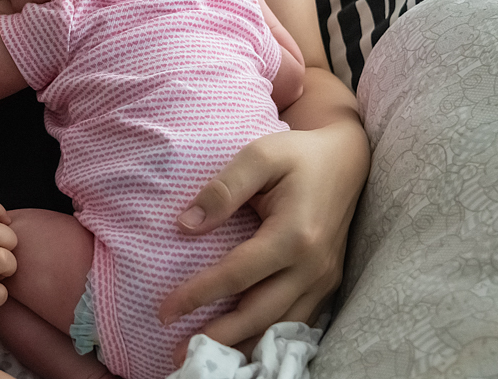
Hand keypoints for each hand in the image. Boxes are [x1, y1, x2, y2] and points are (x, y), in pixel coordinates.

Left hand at [159, 123, 367, 362]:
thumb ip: (222, 189)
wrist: (349, 159)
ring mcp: (325, 279)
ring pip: (281, 326)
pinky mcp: (328, 284)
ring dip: (243, 346)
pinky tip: (243, 348)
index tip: (164, 310)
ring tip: (205, 359)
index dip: (199, 295)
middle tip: (179, 354)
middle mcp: (314, 266)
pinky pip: (298, 322)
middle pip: (260, 313)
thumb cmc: (298, 154)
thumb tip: (185, 226)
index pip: (238, 275)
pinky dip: (269, 338)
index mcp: (295, 234)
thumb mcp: (259, 155)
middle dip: (219, 336)